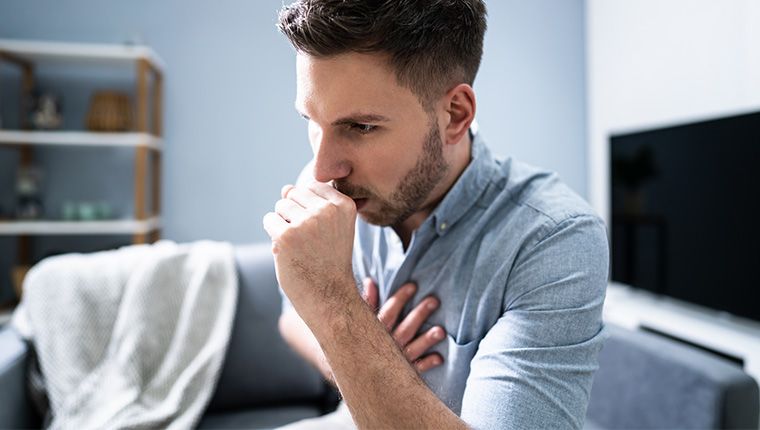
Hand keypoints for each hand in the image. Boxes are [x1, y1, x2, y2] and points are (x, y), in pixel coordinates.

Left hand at [263, 182, 356, 319]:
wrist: (329, 295)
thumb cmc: (328, 260)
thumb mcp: (332, 226)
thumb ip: (313, 203)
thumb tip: (285, 188)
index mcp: (344, 205)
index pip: (313, 186)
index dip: (310, 208)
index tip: (321, 231)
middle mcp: (327, 210)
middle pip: (295, 193)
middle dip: (295, 213)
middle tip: (309, 240)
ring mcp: (306, 222)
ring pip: (281, 205)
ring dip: (283, 223)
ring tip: (300, 245)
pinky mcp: (286, 235)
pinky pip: (269, 219)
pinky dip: (273, 234)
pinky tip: (287, 250)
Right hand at [362, 278, 445, 372]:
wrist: (356, 374)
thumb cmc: (360, 342)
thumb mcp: (360, 321)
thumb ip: (366, 303)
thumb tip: (369, 280)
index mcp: (376, 330)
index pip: (388, 312)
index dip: (399, 299)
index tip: (413, 286)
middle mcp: (386, 344)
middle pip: (405, 328)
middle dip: (419, 314)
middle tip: (433, 301)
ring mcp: (396, 360)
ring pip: (413, 349)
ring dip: (426, 340)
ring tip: (440, 331)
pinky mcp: (403, 372)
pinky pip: (416, 369)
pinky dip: (427, 363)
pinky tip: (439, 357)